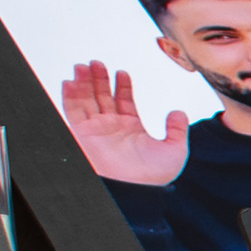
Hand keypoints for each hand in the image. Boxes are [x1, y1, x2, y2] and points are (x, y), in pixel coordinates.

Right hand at [57, 61, 189, 186]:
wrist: (135, 187)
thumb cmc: (154, 175)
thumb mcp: (175, 149)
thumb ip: (177, 129)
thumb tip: (179, 112)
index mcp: (131, 129)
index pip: (123, 102)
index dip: (122, 86)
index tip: (122, 72)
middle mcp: (112, 128)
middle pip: (102, 97)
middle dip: (99, 79)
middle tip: (97, 62)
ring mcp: (96, 130)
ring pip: (86, 100)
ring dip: (84, 82)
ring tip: (84, 65)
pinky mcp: (82, 133)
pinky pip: (72, 111)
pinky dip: (70, 96)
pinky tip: (70, 81)